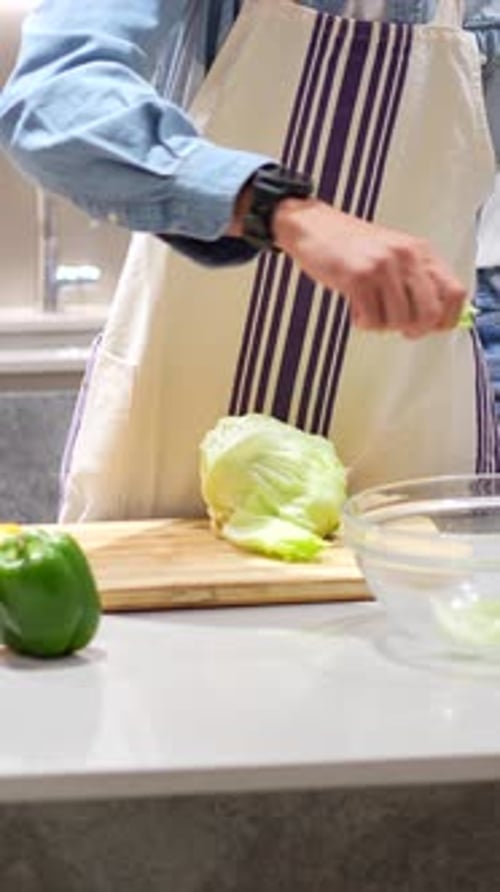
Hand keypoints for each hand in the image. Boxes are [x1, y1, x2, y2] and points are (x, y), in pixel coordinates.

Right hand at [271, 198, 466, 337]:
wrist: (313, 227)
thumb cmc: (352, 245)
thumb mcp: (395, 255)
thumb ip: (417, 281)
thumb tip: (434, 320)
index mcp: (421, 251)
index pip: (456, 295)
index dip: (444, 320)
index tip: (428, 326)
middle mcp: (407, 256)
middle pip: (430, 315)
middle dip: (412, 329)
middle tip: (396, 325)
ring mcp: (383, 266)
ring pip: (399, 321)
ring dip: (382, 325)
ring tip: (369, 309)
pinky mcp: (359, 277)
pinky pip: (373, 320)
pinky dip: (363, 322)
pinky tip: (355, 307)